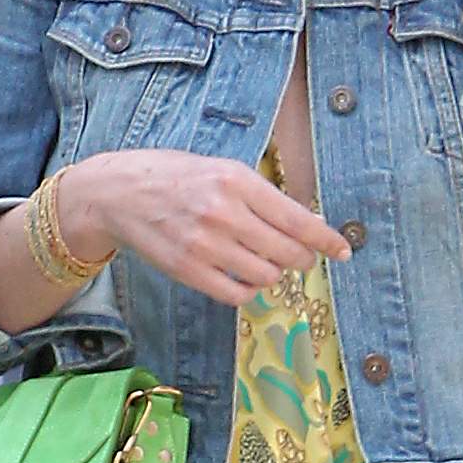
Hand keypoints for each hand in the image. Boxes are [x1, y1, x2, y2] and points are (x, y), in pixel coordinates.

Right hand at [61, 150, 351, 306]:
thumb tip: (306, 225)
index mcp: (237, 180)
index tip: (343, 250)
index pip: (297, 219)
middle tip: (301, 257)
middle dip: (302, 258)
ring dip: (273, 272)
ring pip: (265, 275)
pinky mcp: (187, 270)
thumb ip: (261, 196)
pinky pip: (237, 293)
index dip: (326, 239)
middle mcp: (223, 212)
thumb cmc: (175, 177)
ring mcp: (204, 244)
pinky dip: (249, 289)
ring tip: (263, 260)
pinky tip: (244, 276)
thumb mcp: (221, 169)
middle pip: (287, 252)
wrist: (118, 192)